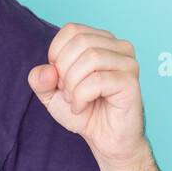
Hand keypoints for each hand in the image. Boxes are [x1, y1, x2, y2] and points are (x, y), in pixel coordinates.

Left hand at [27, 23, 146, 166]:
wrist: (106, 140)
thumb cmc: (85, 112)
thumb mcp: (53, 94)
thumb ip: (41, 80)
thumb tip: (45, 70)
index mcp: (102, 41)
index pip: (72, 30)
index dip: (57, 54)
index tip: (60, 78)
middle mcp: (119, 46)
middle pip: (80, 41)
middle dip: (64, 70)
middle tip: (68, 92)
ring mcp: (128, 63)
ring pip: (90, 58)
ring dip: (73, 85)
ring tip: (75, 100)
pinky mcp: (130, 82)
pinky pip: (97, 80)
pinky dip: (81, 97)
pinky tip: (83, 107)